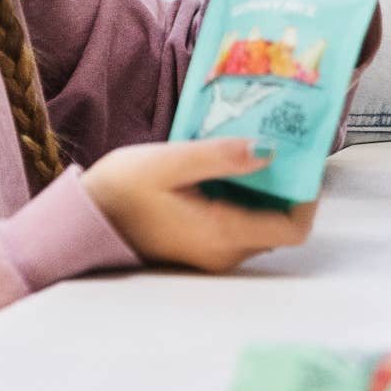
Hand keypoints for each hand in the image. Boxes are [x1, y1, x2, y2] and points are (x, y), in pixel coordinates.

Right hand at [83, 138, 315, 271]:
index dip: (308, 196)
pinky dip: (246, 194)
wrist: (81, 223)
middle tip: (282, 137)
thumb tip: (271, 149)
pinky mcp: (201, 245)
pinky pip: (240, 221)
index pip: (293, 228)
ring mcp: (213, 253)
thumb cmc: (120, 190)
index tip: (303, 156)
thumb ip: (221, 156)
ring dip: (266, 188)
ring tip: (256, 142)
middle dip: (288, 184)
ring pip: (260, 222)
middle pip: (279, 223)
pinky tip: (230, 162)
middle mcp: (225, 253)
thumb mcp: (170, 162)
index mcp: (223, 233)